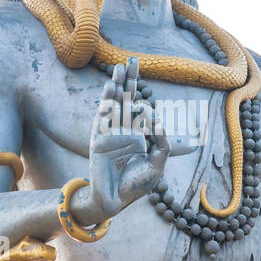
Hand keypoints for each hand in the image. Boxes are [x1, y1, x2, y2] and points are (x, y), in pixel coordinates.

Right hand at [71, 58, 170, 225]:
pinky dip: (106, 106)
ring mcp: (109, 132)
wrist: (116, 200)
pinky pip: (102, 119)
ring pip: (113, 103)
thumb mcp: (157, 165)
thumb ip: (162, 144)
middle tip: (133, 59)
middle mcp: (123, 129)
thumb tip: (160, 122)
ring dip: (115, 86)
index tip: (149, 114)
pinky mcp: (98, 140)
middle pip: (126, 97)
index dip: (145, 103)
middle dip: (129, 79)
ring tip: (118, 67)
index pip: (140, 108)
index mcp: (137, 133)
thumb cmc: (136, 185)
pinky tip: (110, 92)